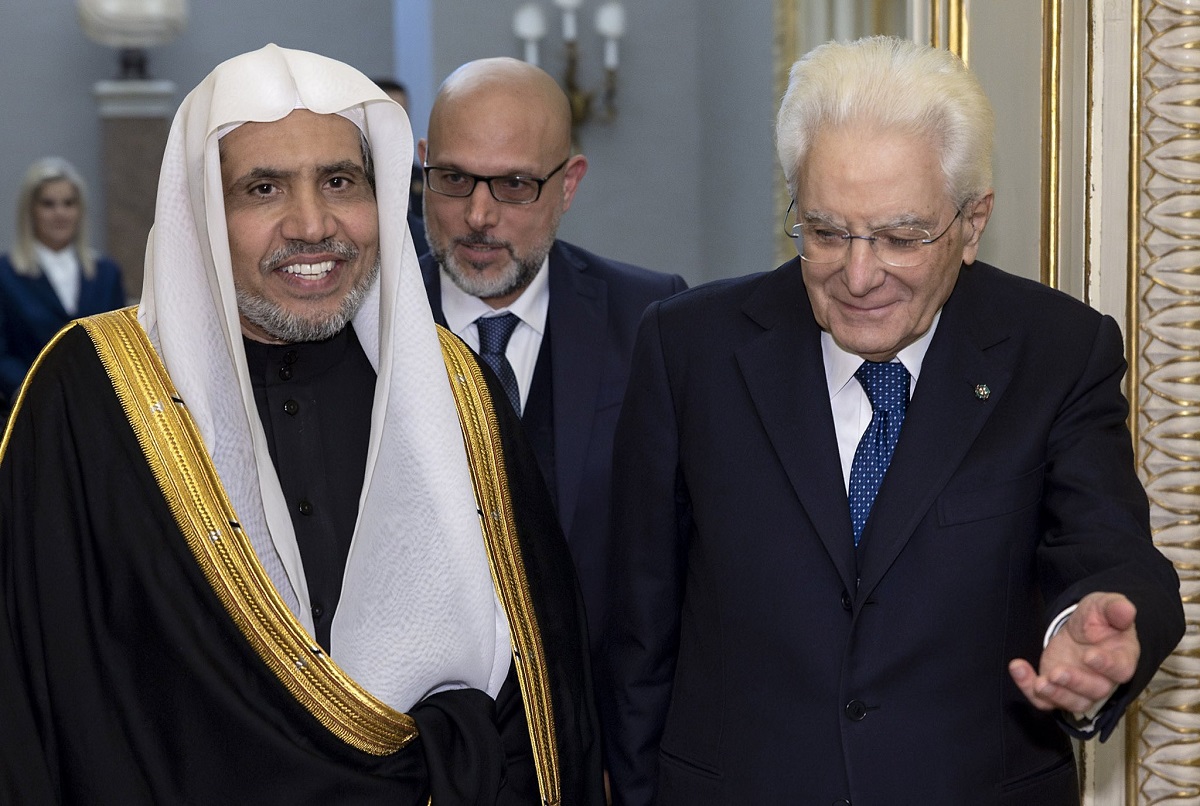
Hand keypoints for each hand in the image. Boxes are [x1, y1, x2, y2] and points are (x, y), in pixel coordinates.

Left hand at [1008, 592, 1139, 715]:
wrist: (1080, 630)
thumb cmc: (1099, 620)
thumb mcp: (1104, 606)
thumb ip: (1115, 608)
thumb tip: (1127, 609)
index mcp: (1121, 659)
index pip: (1120, 669)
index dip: (1107, 666)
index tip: (1090, 655)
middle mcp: (1104, 680)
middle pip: (1095, 691)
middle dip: (1075, 683)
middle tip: (1057, 673)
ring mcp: (1079, 688)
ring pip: (1072, 702)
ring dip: (1055, 694)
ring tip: (1039, 683)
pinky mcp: (1057, 689)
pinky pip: (1045, 700)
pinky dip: (1028, 688)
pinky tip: (1018, 668)